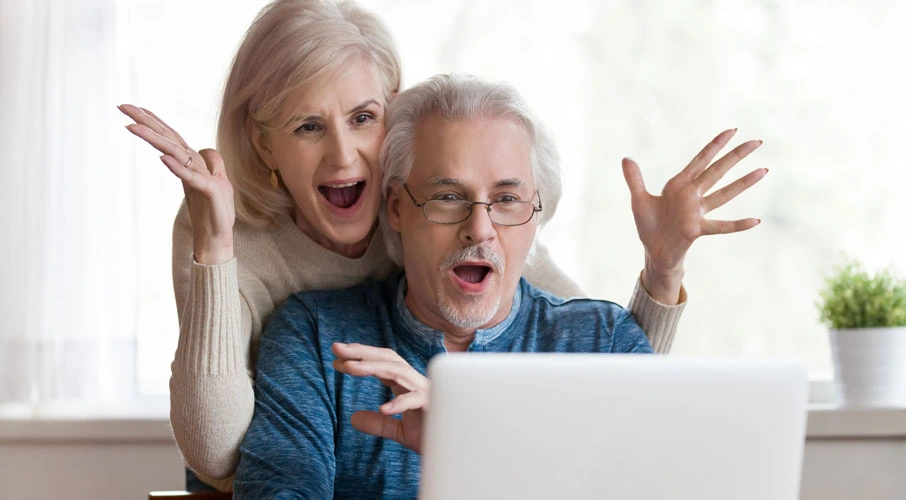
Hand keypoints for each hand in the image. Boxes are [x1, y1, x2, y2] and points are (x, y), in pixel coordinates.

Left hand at [119, 104, 235, 263]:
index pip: (170, 136)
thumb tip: (203, 150)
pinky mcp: (210, 191)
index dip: (152, 120)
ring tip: (133, 126)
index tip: (131, 107)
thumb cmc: (213, 211)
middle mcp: (197, 165)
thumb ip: (209, 165)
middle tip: (122, 106)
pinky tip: (162, 157)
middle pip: (169, 137)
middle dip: (146, 121)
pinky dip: (177, 167)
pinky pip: (190, 177)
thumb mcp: (211, 183)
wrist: (218, 237)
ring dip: (154, 138)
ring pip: (176, 152)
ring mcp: (204, 177)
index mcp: (193, 162)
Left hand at [332, 342, 428, 453]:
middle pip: (388, 358)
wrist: (459, 451)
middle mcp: (416, 382)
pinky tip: (384, 408)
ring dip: (372, 367)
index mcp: (408, 384)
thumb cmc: (433, 436)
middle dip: (362, 351)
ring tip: (349, 369)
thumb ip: (379, 423)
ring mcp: (426, 392)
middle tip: (336, 349)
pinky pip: (416, 400)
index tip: (336, 359)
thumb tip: (353, 418)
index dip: (359, 358)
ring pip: (398, 371)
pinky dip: (400, 402)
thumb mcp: (400, 431)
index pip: (381, 364)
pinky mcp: (435, 407)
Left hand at [622, 129, 766, 303]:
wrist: (653, 251)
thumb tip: (626, 158)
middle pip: (718, 170)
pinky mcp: (696, 229)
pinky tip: (756, 221)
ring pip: (724, 193)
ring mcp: (697, 212)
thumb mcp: (638, 200)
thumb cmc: (649, 226)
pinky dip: (737, 225)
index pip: (701, 160)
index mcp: (679, 185)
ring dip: (744, 183)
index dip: (716, 145)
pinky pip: (721, 226)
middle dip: (736, 155)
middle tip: (758, 141)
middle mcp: (692, 195)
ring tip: (763, 170)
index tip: (732, 130)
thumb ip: (634, 179)